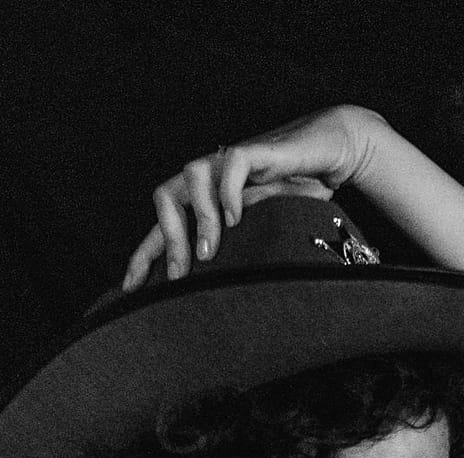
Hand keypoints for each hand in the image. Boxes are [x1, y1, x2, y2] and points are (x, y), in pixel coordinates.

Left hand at [123, 104, 387, 288]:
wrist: (333, 152)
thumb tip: (231, 302)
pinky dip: (228, 191)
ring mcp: (231, 162)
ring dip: (198, 217)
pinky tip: (235, 218)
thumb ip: (245, 257)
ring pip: (191, 176)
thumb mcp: (267, 234)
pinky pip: (232, 164)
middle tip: (180, 276)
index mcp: (207, 200)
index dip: (144, 256)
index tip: (130, 291)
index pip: (164, 226)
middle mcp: (212, 178)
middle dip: (168, 240)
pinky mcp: (258, 150)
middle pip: (166, 198)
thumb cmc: (300, 196)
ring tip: (209, 252)